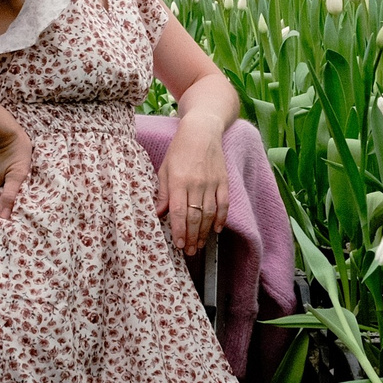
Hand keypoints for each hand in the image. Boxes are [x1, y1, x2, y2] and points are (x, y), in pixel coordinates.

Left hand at [155, 123, 228, 255]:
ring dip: (205, 232)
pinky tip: (217, 229)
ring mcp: (211, 183)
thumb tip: (158, 213)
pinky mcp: (224, 181)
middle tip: (190, 251)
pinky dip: (221, 218)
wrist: (202, 131)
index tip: (179, 244)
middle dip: (192, 237)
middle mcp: (196, 184)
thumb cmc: (179, 150)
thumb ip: (163, 193)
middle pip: (195, 216)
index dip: (179, 230)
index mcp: (179, 181)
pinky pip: (224, 204)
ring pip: (209, 214)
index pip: (178, 212)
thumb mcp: (165, 169)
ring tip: (200, 244)